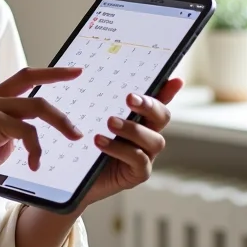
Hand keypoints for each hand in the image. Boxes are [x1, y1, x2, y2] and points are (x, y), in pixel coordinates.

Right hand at [0, 67, 82, 207]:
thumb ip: (13, 128)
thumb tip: (33, 127)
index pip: (24, 77)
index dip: (49, 72)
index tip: (73, 70)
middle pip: (31, 80)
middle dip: (58, 77)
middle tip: (79, 76)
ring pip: (36, 106)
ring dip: (61, 122)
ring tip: (74, 137)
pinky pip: (28, 131)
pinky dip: (36, 149)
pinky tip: (34, 164)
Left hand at [81, 77, 182, 206]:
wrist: (70, 177)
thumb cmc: (80, 142)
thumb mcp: (86, 117)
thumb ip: (95, 100)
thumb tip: (85, 70)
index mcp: (138, 118)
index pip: (156, 100)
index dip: (168, 90)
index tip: (175, 79)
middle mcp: (146, 135)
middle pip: (162, 116)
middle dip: (150, 105)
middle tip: (129, 98)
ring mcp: (145, 156)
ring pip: (155, 140)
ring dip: (133, 129)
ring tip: (109, 122)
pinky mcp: (137, 174)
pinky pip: (139, 160)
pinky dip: (120, 149)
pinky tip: (99, 142)